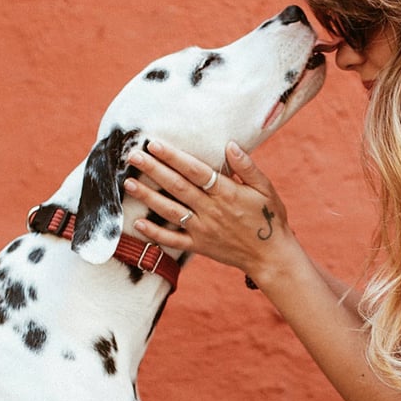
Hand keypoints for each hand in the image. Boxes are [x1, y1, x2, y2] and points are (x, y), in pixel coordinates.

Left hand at [124, 140, 293, 277]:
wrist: (271, 256)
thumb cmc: (270, 218)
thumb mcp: (265, 188)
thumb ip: (247, 167)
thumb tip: (230, 144)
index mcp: (227, 192)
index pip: (195, 170)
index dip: (173, 157)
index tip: (155, 144)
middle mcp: (211, 210)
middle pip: (177, 186)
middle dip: (153, 169)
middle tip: (133, 155)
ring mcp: (203, 229)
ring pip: (170, 210)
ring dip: (148, 196)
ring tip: (128, 183)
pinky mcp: (199, 246)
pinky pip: (173, 240)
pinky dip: (155, 233)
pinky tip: (138, 223)